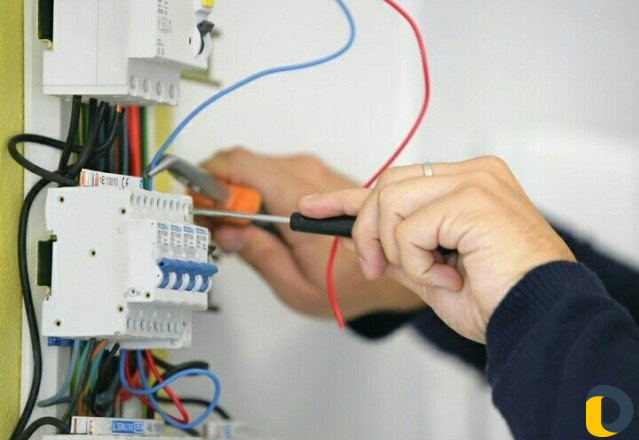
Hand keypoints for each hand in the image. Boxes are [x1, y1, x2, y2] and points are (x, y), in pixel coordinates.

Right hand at [199, 147, 423, 318]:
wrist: (393, 264)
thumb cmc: (353, 282)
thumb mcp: (296, 285)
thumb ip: (258, 255)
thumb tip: (228, 231)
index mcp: (298, 200)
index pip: (238, 165)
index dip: (208, 180)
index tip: (197, 206)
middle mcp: (306, 175)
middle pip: (242, 164)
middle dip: (218, 190)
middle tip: (210, 222)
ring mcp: (312, 172)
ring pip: (255, 168)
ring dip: (236, 192)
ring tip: (233, 226)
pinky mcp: (315, 176)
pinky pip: (273, 174)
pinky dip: (255, 192)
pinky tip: (256, 221)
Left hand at [298, 156, 575, 341]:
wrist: (540, 320)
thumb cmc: (498, 299)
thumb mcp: (431, 273)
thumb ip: (397, 249)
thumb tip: (358, 237)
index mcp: (466, 185)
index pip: (394, 182)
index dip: (347, 197)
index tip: (313, 206)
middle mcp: (472, 174)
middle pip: (385, 185)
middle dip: (367, 230)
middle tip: (379, 268)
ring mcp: (474, 181)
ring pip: (390, 200)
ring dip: (396, 249)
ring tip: (429, 275)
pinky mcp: (473, 199)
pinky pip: (409, 228)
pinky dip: (417, 262)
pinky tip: (448, 277)